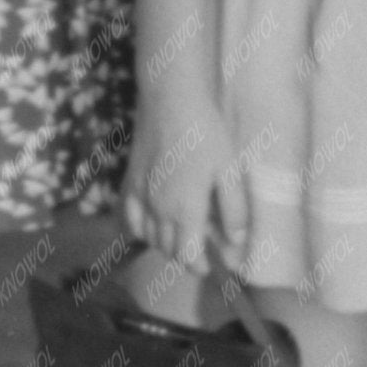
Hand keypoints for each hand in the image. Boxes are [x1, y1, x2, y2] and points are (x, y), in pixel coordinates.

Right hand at [135, 100, 252, 269]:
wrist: (170, 99)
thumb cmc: (205, 132)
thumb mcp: (229, 169)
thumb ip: (234, 209)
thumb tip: (236, 242)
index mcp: (185, 209)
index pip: (187, 256)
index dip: (198, 267)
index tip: (209, 267)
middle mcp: (158, 209)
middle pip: (169, 249)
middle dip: (184, 255)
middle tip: (200, 249)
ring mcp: (140, 196)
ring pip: (149, 237)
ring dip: (165, 243)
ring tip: (182, 235)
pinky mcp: (130, 182)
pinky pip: (129, 218)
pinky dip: (140, 228)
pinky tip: (152, 223)